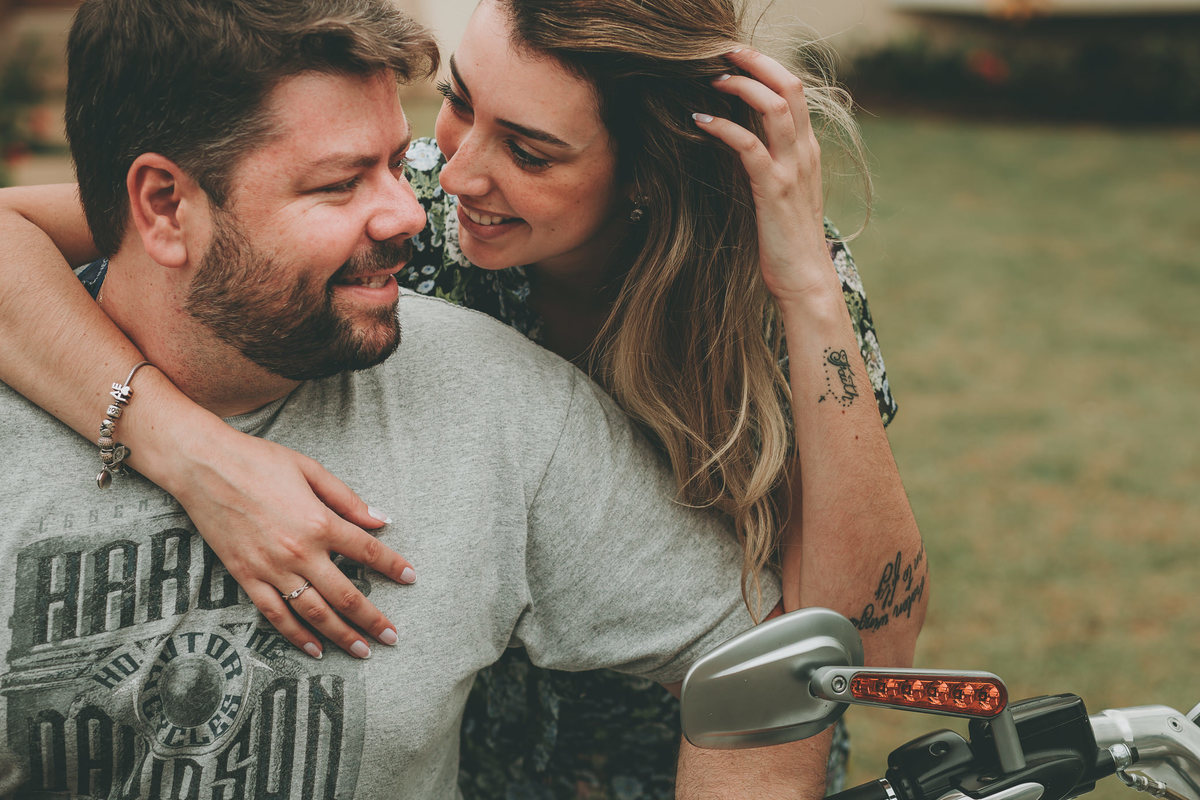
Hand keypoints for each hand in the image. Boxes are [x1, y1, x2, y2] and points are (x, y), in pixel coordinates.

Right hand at [168, 424, 413, 659]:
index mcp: (320, 522)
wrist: (203, 466)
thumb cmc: (259, 460)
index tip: (411, 578)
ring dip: (341, 636)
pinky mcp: (246, 577)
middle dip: (373, 619)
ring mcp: (271, 569)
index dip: (393, 566)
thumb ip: (347, 499)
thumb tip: (380, 520)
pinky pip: (276, 615)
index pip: (368, 551)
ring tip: (363, 652)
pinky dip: (296, 636)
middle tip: (392, 637)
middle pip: (346, 595)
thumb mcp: (311, 470)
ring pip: (314, 613)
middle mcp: (299, 552)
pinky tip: (314, 650)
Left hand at [694, 47, 838, 303]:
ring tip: (711, 79)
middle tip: (723, 51)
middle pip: (789, 86)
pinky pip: (749, 146)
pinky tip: (700, 121)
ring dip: (740, 86)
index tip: (736, 57)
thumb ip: (770, 165)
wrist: (805, 280)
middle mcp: (805, 153)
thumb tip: (741, 145)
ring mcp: (792, 170)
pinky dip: (723, 126)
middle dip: (756, 62)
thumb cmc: (787, 241)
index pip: (794, 91)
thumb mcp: (782, 194)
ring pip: (774, 107)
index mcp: (807, 151)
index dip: (767, 67)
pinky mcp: (774, 190)